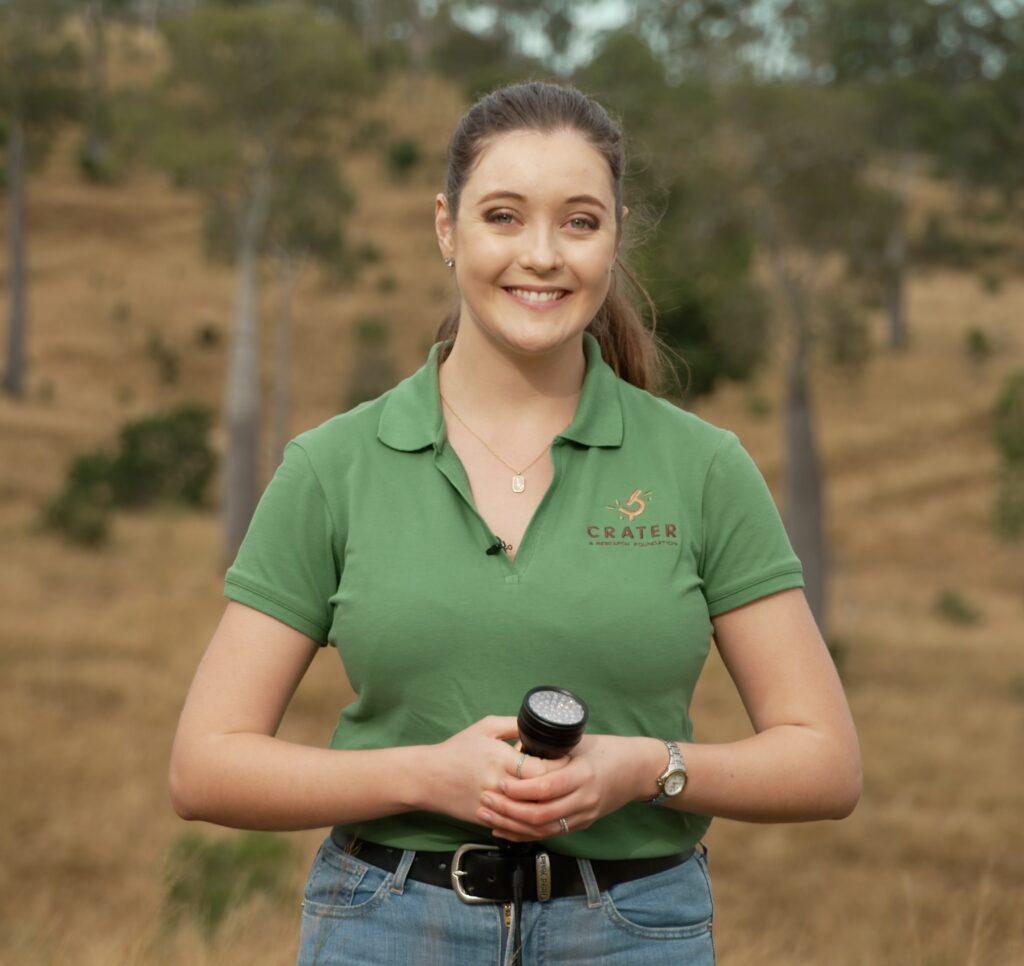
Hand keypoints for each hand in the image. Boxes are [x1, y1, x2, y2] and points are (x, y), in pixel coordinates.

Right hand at [419, 716, 568, 826]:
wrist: (428, 777)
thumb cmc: (457, 749)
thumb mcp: (485, 727)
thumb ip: (513, 725)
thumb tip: (538, 727)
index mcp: (500, 759)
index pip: (540, 769)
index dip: (558, 766)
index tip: (567, 760)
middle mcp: (498, 785)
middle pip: (538, 793)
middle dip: (557, 788)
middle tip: (569, 780)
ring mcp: (493, 806)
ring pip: (530, 816)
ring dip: (547, 809)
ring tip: (559, 799)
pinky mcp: (487, 820)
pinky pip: (515, 827)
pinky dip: (530, 823)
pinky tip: (540, 814)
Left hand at [476, 734, 660, 841]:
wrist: (638, 771)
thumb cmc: (607, 750)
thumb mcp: (579, 743)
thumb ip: (551, 750)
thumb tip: (516, 748)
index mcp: (582, 774)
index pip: (546, 788)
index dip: (520, 790)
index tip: (498, 783)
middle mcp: (583, 800)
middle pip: (541, 814)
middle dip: (509, 810)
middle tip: (486, 800)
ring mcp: (584, 816)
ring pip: (543, 830)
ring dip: (512, 826)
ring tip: (488, 817)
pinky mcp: (582, 825)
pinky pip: (550, 835)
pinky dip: (524, 834)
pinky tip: (504, 831)